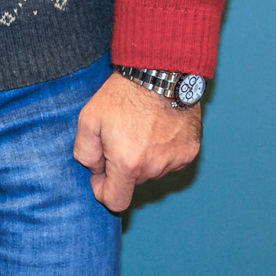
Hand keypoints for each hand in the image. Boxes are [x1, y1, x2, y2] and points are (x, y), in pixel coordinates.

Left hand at [72, 71, 201, 212]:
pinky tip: (157, 128)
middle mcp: (154, 167)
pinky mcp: (190, 151)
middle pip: (133, 182)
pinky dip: (161, 150)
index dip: (103, 191)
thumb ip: (84, 153)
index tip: (100, 176)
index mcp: (128, 163)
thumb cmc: (122, 95)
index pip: (116, 201)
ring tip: (139, 127)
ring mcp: (175, 160)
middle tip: (118, 136)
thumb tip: (95, 172)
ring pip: (152, 170)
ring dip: (143, 158)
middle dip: (122, 166)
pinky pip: (170, 161)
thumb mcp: (88, 119)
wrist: (161, 73)